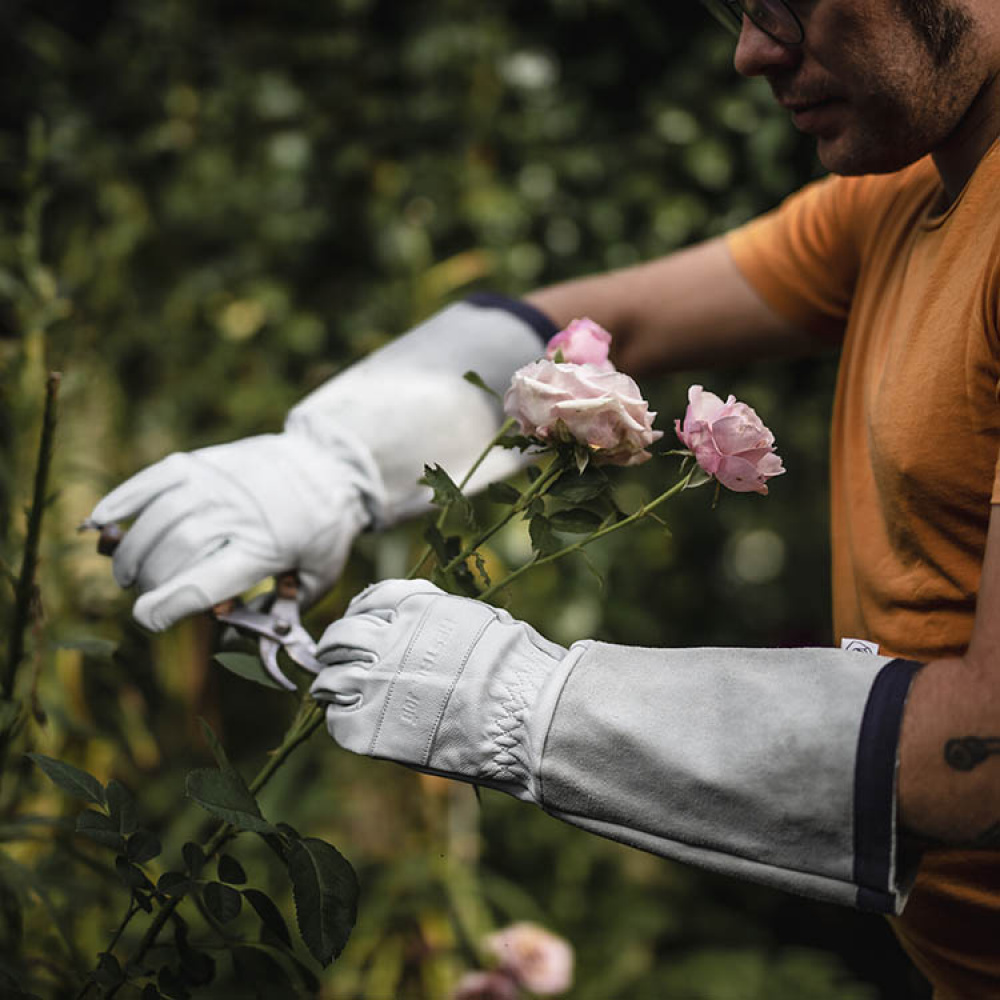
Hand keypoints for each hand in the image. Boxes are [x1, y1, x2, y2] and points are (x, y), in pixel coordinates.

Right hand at [88, 432, 372, 630]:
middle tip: (144, 593)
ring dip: (131, 551)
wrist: (328, 463)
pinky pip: (152, 480)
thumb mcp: (318, 578)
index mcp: (267, 547)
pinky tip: (101, 523)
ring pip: (158, 518)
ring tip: (127, 573)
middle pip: (176, 551)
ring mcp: (217, 483)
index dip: (169, 604)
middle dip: (150, 580)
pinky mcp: (202, 462)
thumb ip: (281, 613)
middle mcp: (237, 512)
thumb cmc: (323, 530)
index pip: (206, 580)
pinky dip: (120, 501)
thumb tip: (237, 637)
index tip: (147, 619)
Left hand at [310, 580, 577, 801]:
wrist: (526, 711)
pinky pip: (337, 719)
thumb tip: (430, 628)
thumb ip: (443, 618)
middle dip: (335, 646)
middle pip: (341, 636)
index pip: (370, 600)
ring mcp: (376, 682)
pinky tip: (351, 722)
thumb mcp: (479, 620)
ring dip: (329, 683)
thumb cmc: (518, 668)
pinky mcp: (370, 726)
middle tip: (334, 659)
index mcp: (416, 608)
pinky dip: (340, 719)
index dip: (360, 611)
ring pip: (330, 677)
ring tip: (331, 692)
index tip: (359, 622)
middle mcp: (389, 639)